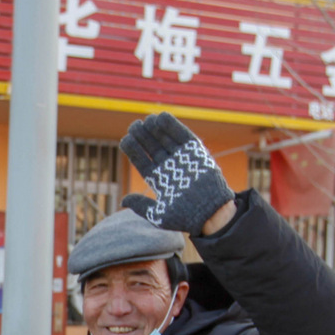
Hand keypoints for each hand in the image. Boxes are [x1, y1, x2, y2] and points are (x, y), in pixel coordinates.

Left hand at [118, 113, 236, 235]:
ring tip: (146, 120)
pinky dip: (172, 126)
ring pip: (164, 138)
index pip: (141, 161)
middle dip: (141, 136)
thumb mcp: (159, 214)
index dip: (133, 150)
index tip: (125, 140)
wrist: (211, 213)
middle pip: (151, 147)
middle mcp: (168, 166)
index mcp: (158, 179)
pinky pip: (182, 135)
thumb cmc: (185, 217)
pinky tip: (161, 117)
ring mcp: (181, 157)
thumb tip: (124, 200)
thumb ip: (141, 206)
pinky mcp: (195, 151)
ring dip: (154, 128)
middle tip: (134, 126)